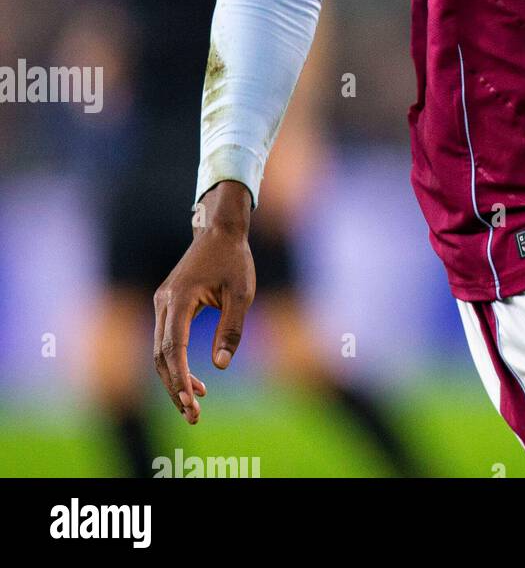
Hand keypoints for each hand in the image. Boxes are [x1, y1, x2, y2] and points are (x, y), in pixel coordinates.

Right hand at [152, 180, 255, 422]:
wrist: (220, 231)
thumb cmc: (235, 260)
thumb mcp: (243, 292)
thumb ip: (232, 328)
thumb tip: (220, 365)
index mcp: (180, 298)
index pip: (174, 348)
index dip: (180, 378)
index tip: (192, 402)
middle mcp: (164, 302)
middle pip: (161, 356)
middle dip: (175, 387)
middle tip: (193, 415)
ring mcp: (161, 303)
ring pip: (160, 351)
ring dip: (175, 378)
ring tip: (197, 402)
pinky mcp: (166, 304)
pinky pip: (166, 341)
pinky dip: (177, 363)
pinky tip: (196, 380)